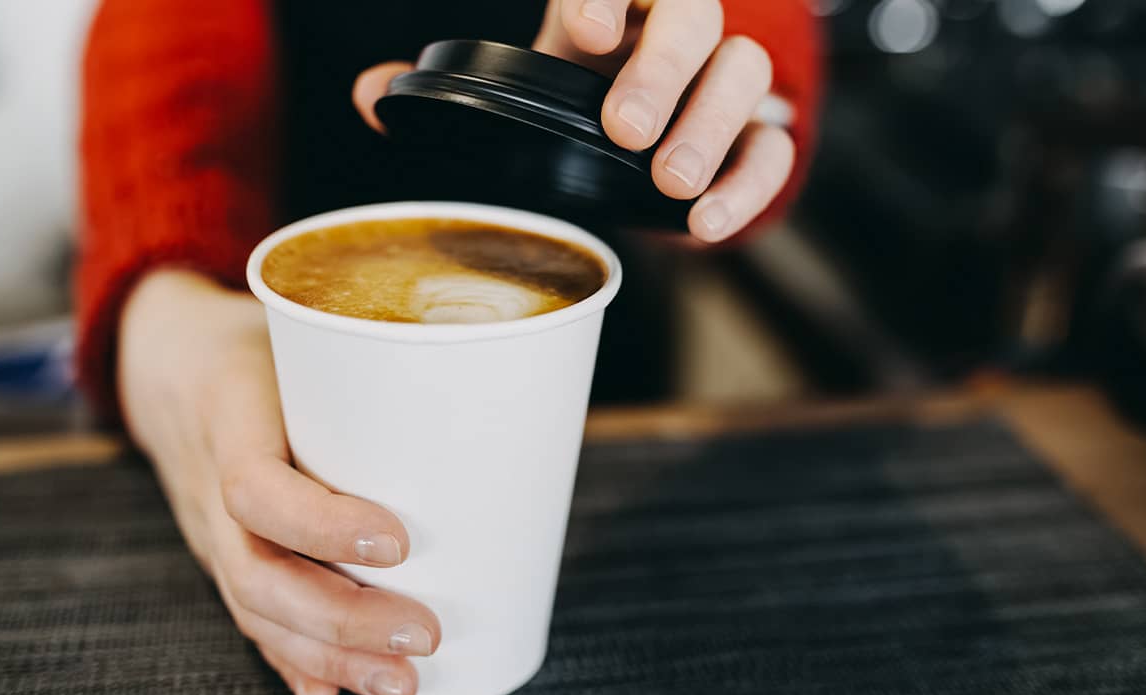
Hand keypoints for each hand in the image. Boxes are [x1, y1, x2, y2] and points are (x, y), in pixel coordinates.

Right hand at [118, 270, 440, 694]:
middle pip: (257, 573)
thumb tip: (473, 396)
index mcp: (228, 416)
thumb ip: (365, 364)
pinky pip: (250, 616)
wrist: (165, 362)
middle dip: (342, 619)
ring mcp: (209, 530)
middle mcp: (207, 485)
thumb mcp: (298, 331)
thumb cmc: (256, 341)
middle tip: (424, 634)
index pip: (254, 487)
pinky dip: (292, 662)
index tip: (399, 541)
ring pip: (254, 609)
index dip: (322, 524)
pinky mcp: (223, 554)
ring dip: (330, 657)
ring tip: (402, 684)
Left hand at [353, 0, 793, 243]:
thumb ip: (445, 91)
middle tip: (624, 129)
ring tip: (671, 183)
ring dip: (711, 125)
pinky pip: (774, 148)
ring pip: (746, 72)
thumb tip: (371, 96)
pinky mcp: (751, 137)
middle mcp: (670, 30)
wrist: (632, 145)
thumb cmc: (569, 104)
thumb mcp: (511, 90)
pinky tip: (706, 223)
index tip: (582, 29)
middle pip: (694, 15)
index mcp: (608, 7)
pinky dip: (749, 185)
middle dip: (662, 70)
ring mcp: (718, 81)